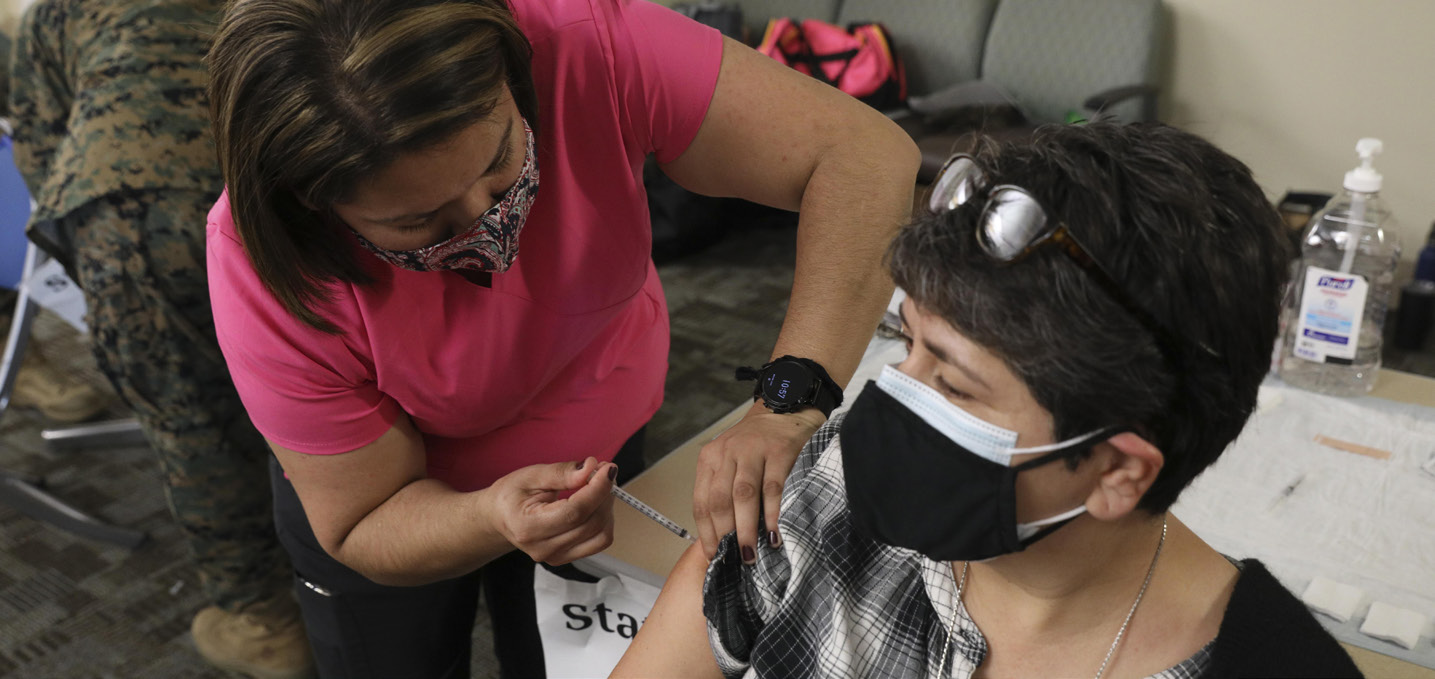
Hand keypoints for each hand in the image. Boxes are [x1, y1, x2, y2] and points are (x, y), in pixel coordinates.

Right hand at [484, 457, 617, 564]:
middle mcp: (542, 548)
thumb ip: (561, 473)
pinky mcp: (568, 557)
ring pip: (601, 535)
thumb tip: (591, 469)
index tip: (607, 468)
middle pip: (591, 523)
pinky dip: (604, 519)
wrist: (500, 517)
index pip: (575, 512)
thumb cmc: (511, 495)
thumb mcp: (530, 475)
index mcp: (528, 527)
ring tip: (598, 486)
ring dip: (607, 507)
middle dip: (604, 494)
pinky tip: (595, 503)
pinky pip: (598, 541)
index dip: (597, 489)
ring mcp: (556, 557)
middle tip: (602, 470)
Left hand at [693, 402, 823, 561]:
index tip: (714, 555)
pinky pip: (772, 487)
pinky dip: (771, 513)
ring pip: (743, 495)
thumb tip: (724, 538)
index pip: (701, 501)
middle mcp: (727, 453)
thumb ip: (724, 491)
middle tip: (733, 560)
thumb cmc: (757, 444)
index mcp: (710, 459)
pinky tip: (772, 533)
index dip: (706, 532)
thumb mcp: (732, 461)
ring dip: (745, 528)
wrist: (786, 408)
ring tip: (750, 554)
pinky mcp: (779, 452)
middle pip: (719, 500)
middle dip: (725, 535)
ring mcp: (753, 451)